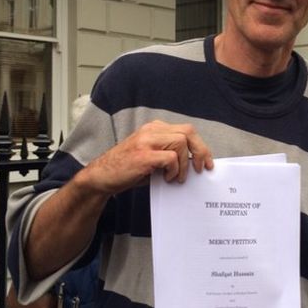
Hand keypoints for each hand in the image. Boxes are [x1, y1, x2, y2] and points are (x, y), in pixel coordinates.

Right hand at [77, 120, 212, 194]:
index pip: (186, 130)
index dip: (201, 146)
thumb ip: (170, 154)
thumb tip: (194, 163)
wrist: (101, 177)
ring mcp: (146, 141)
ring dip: (184, 164)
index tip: (207, 162)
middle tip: (201, 168)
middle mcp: (151, 131)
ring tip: (177, 177)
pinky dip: (174, 170)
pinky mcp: (143, 155)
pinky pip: (170, 158)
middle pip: (188, 132)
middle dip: (200, 151)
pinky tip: (167, 178)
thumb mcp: (151, 157)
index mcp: (154, 129)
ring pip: (181, 142)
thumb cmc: (128, 169)